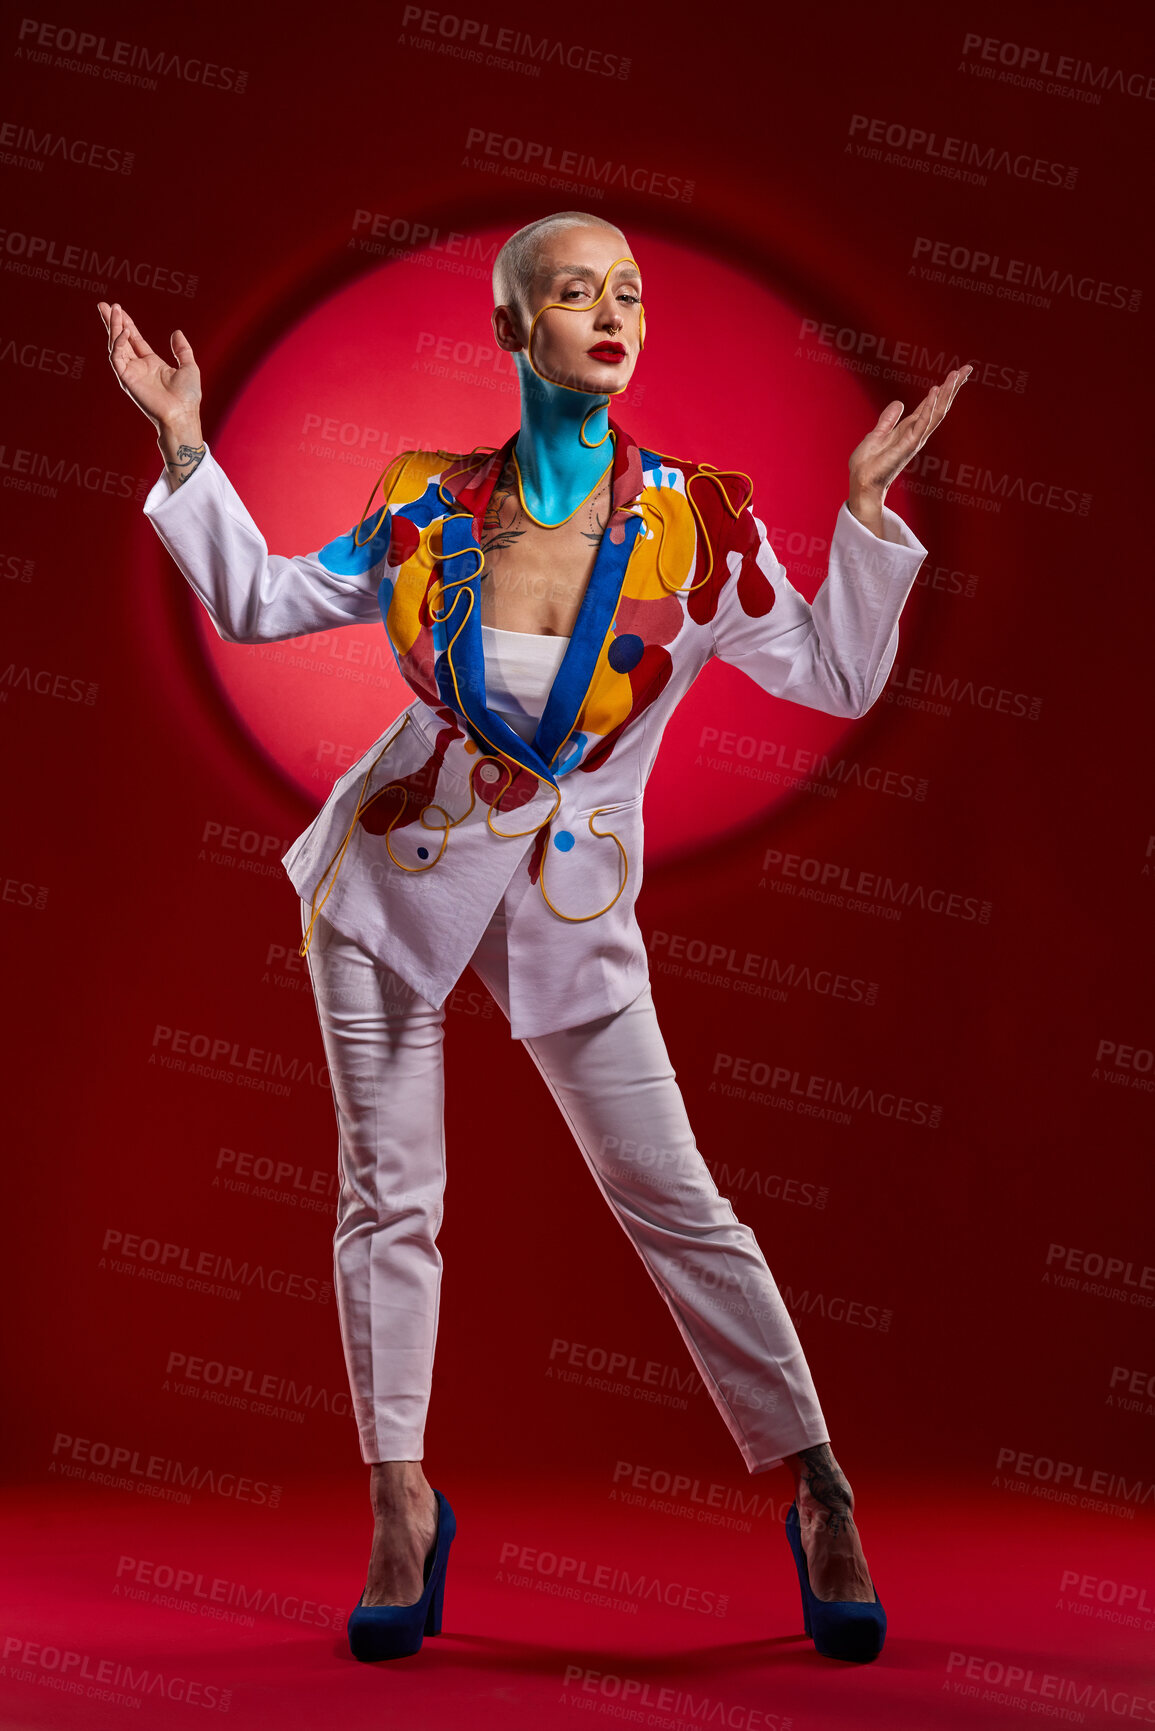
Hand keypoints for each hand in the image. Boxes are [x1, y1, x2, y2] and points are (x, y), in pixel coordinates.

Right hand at [97, 301, 200, 431]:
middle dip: (112, 321)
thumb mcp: (189, 367)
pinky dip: (119, 343)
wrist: (182, 414)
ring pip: (115, 345)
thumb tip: (177, 332)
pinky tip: (124, 332)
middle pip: (120, 339)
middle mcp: (138, 367)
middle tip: (103, 304)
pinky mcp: (126, 379)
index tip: (119, 308)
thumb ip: (182, 350)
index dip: (126, 323)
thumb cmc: (187, 397)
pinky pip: (116, 358)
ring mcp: (130, 373)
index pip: (134, 339)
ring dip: (113, 327)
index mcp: (151, 363)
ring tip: (112, 310)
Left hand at [847, 366, 970, 533]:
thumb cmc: (869, 463)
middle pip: (939, 407)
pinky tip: (935, 391)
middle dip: (953, 388)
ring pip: (935, 413)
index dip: (944, 389)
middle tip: (966, 368)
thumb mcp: (878, 434)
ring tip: (956, 375)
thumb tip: (899, 403)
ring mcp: (914, 439)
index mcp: (910, 429)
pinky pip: (921, 423)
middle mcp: (917, 434)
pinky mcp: (907, 445)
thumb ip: (889, 419)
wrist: (862, 482)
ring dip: (946, 393)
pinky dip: (928, 407)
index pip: (931, 405)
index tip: (958, 373)